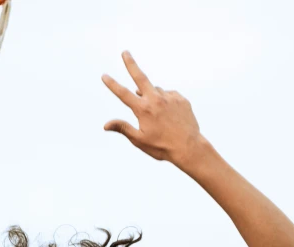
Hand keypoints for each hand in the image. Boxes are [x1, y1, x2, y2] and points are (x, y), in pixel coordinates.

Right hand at [102, 52, 203, 167]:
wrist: (189, 147)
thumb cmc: (162, 147)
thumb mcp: (139, 140)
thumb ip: (123, 128)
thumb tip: (105, 125)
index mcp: (143, 110)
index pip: (123, 94)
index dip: (112, 84)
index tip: (104, 75)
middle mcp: (156, 99)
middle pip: (140, 77)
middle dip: (131, 64)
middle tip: (125, 52)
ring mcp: (170, 97)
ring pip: (156, 91)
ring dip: (151, 98)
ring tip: (158, 118)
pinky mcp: (181, 99)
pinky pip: (169, 96)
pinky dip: (165, 102)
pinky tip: (169, 116)